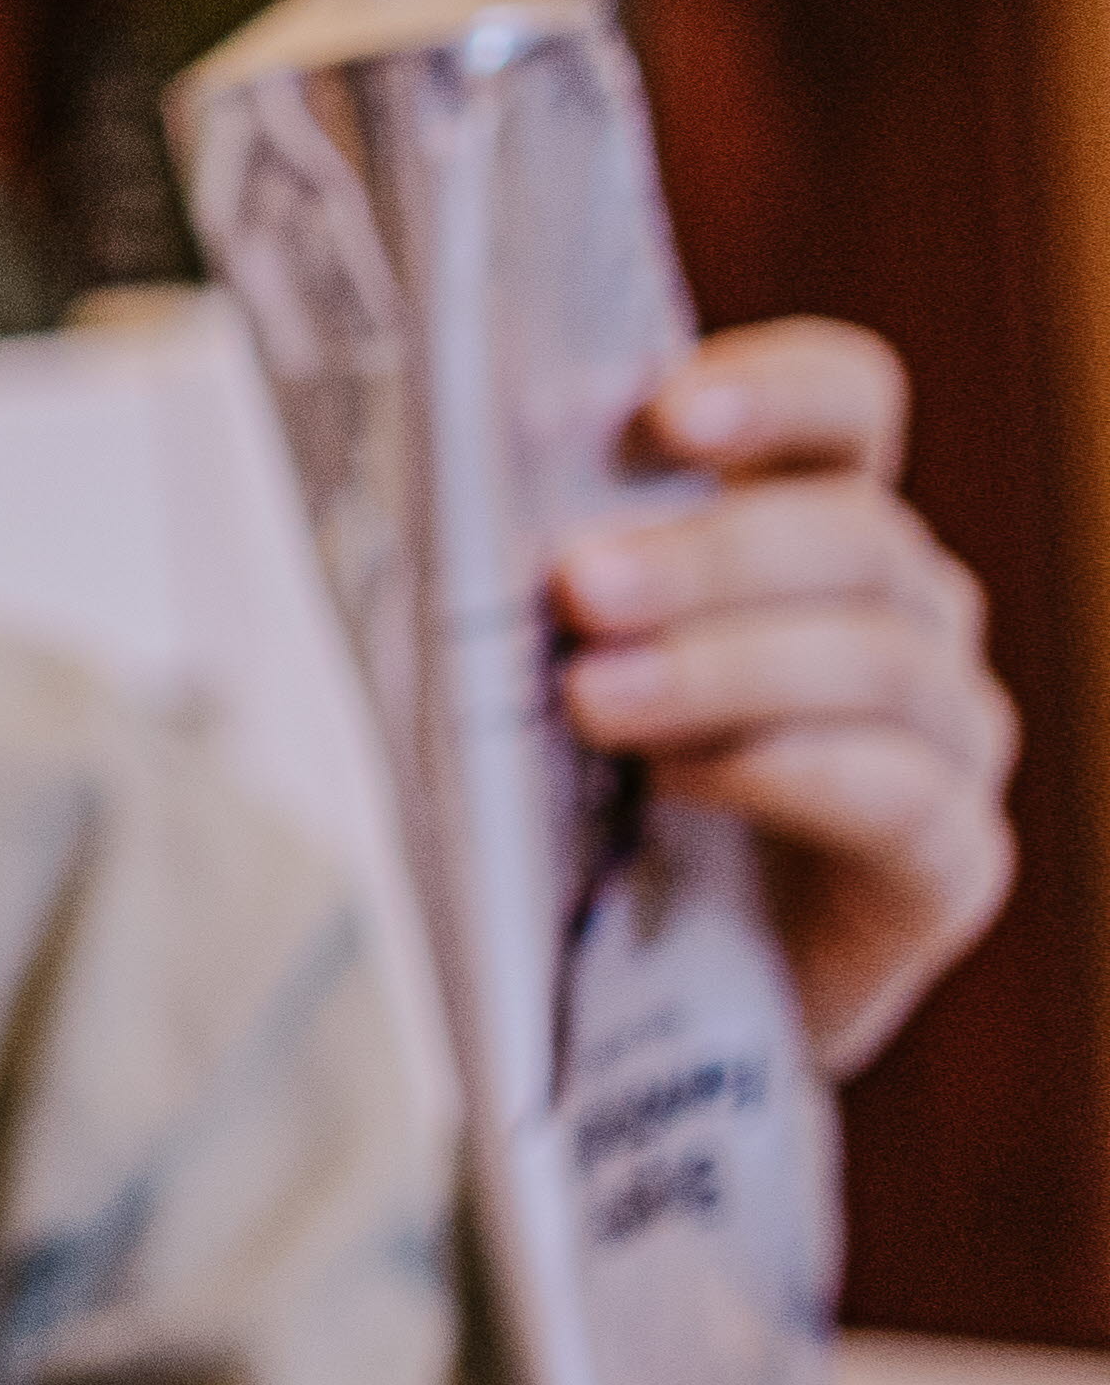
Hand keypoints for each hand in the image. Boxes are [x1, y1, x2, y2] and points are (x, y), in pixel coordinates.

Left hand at [552, 317, 1017, 1075]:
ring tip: (593, 699)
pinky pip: (901, 797)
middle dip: (711, 554)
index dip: (778, 390)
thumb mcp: (525, 659)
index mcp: (809, 522)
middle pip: (856, 536)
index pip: (849, 407)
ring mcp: (946, 739)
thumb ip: (520, 568)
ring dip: (726, 669)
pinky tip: (680, 784)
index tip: (668, 412)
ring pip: (882, 663)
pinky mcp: (948, 866)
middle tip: (578, 585)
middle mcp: (905, 615)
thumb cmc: (569, 789)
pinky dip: (786, 775)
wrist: (615, 994)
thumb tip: (436, 472)